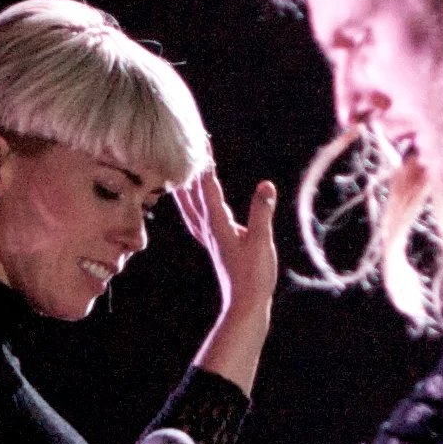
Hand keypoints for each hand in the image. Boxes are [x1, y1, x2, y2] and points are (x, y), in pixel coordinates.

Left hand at [177, 166, 278, 395]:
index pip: (207, 185)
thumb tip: (266, 186)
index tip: (201, 141)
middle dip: (189, 169)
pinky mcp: (215, 242)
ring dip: (184, 185)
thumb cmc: (254, 275)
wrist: (245, 302)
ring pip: (190, 204)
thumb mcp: (262, 242)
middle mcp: (208, 227)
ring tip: (175, 170)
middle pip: (192, 192)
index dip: (204, 162)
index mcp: (218, 223)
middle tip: (185, 147)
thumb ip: (262, 213)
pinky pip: (196, 215)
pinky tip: (192, 203)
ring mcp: (209, 235)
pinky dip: (190, 202)